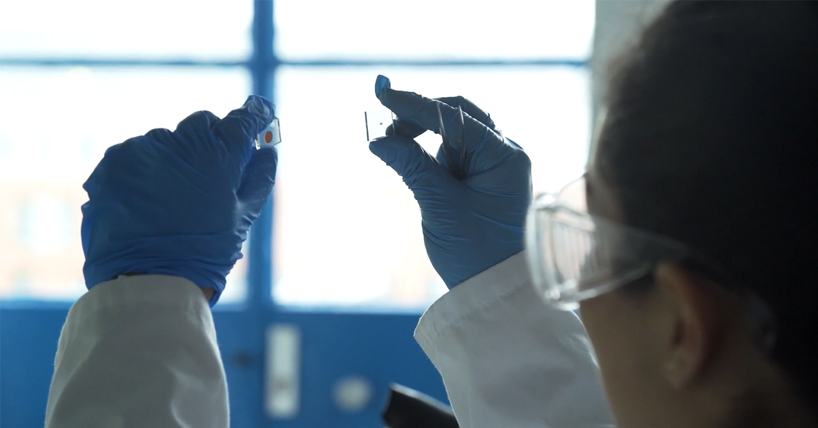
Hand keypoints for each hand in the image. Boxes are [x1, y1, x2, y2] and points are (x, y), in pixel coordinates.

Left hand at [81, 96, 276, 304]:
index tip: (260, 112)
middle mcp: (179, 142)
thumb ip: (258, 179)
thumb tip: (268, 151)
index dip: (253, 117)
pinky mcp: (113, 163)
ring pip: (166, 142)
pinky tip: (147, 202)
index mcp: (217, 154)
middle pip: (201, 125)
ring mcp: (142, 150)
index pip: (241, 120)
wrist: (145, 280)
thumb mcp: (242, 219)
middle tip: (212, 173)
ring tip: (171, 199)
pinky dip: (145, 172)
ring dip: (174, 160)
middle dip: (210, 141)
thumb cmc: (204, 253)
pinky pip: (136, 157)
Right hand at [369, 76, 530, 287]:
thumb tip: (378, 139)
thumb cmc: (476, 252)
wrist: (496, 291)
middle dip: (420, 116)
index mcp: (504, 156)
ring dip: (424, 136)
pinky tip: (414, 165)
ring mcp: (495, 166)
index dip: (415, 103)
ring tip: (398, 153)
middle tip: (387, 130)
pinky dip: (431, 153)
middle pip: (458, 115)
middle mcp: (505, 154)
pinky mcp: (483, 179)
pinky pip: (454, 154)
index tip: (382, 93)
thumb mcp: (439, 206)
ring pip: (455, 133)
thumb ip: (411, 166)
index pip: (455, 115)